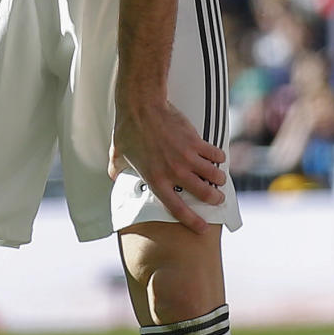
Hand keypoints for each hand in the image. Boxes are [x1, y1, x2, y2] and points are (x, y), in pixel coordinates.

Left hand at [111, 99, 225, 235]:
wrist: (141, 106)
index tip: (202, 228)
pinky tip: (217, 158)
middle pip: (203, 193)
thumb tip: (114, 177)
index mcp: (155, 179)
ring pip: (213, 175)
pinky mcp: (195, 141)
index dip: (192, 221)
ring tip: (218, 179)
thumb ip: (117, 170)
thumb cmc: (128, 129)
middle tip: (217, 199)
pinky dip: (219, 158)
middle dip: (214, 199)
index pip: (177, 208)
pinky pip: (215, 154)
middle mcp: (174, 172)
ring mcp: (187, 157)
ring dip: (219, 179)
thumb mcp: (117, 155)